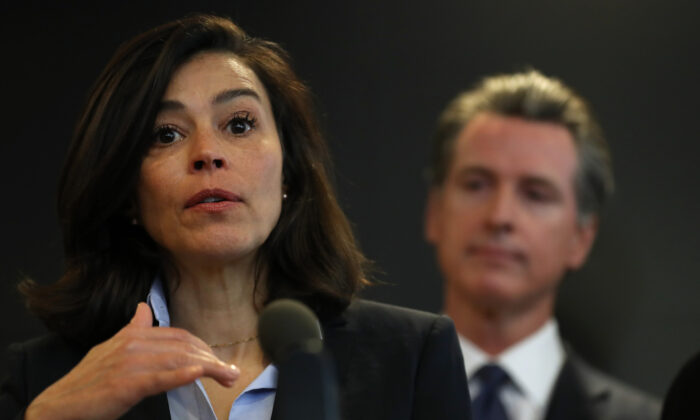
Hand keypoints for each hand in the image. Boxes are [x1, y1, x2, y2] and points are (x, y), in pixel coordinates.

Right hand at [25, 303, 238, 419]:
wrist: (59, 406)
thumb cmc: (88, 382)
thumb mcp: (110, 349)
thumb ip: (132, 330)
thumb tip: (143, 309)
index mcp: (132, 335)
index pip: (179, 336)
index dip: (203, 348)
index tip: (219, 361)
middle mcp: (133, 344)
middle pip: (184, 347)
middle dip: (212, 359)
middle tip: (232, 373)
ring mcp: (130, 363)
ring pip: (179, 361)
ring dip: (209, 368)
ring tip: (228, 378)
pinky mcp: (126, 384)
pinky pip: (161, 377)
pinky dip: (183, 374)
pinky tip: (200, 374)